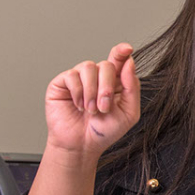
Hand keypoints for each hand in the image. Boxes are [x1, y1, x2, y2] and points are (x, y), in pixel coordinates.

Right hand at [43, 43, 141, 164]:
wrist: (81, 145)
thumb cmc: (104, 131)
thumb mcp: (128, 113)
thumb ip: (132, 87)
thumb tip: (129, 63)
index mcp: (115, 82)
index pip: (119, 59)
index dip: (122, 51)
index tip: (127, 49)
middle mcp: (97, 77)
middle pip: (106, 65)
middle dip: (107, 87)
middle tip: (104, 107)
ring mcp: (80, 78)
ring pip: (88, 67)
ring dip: (92, 91)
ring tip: (91, 110)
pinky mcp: (63, 83)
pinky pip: (72, 76)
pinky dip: (78, 92)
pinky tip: (78, 106)